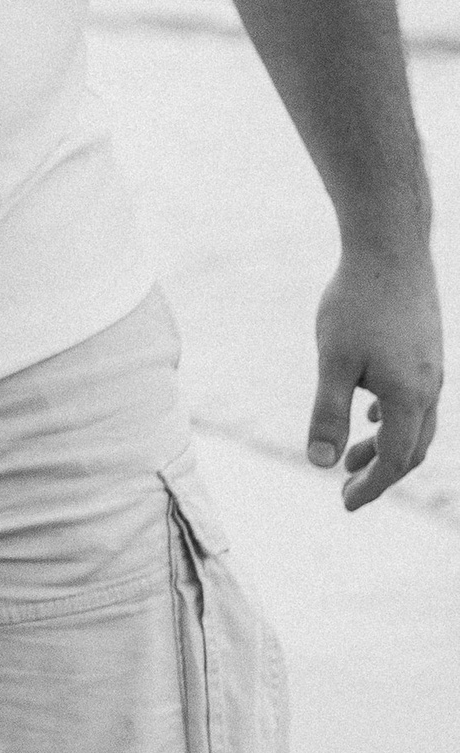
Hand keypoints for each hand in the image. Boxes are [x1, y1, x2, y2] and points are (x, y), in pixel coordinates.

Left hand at [308, 244, 442, 507]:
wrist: (390, 248)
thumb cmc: (357, 302)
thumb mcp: (333, 361)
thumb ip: (328, 414)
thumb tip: (321, 464)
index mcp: (409, 398)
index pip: (393, 460)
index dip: (370, 487)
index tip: (344, 504)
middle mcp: (430, 388)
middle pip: (411, 449)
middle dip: (379, 474)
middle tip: (347, 489)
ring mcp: (432, 367)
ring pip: (416, 423)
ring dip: (386, 444)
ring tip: (352, 457)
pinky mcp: (426, 348)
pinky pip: (417, 398)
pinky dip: (395, 416)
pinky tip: (371, 411)